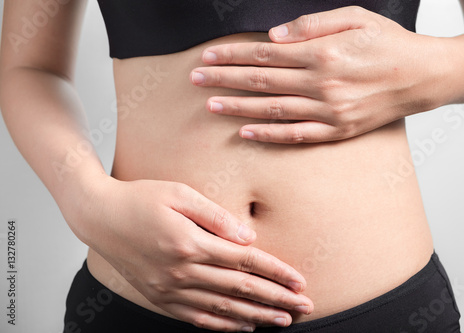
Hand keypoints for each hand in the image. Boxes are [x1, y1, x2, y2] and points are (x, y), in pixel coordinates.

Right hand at [81, 176, 312, 331]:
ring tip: (282, 321)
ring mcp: (169, 289)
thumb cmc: (141, 198)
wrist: (100, 217)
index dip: (276, 273)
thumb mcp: (180, 194)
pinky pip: (196, 318)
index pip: (245, 262)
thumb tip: (248, 237)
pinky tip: (243, 328)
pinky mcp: (159, 297)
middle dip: (276, 299)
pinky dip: (223, 326)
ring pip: (222, 309)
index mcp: (190, 243)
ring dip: (256, 317)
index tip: (300, 282)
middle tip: (304, 308)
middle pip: (240, 290)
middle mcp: (181, 271)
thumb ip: (216, 216)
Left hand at [191, 6, 446, 142]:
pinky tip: (245, 133)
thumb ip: (312, 25)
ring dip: (237, 108)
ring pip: (271, 109)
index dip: (231, 55)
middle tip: (194, 79)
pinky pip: (296, 135)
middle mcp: (321, 84)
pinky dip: (269, 134)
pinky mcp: (337, 131)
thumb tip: (274, 36)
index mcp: (322, 53)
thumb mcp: (356, 18)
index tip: (207, 56)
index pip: (264, 53)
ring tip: (209, 106)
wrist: (424, 76)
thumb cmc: (389, 43)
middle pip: (260, 81)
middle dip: (223, 80)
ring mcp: (328, 111)